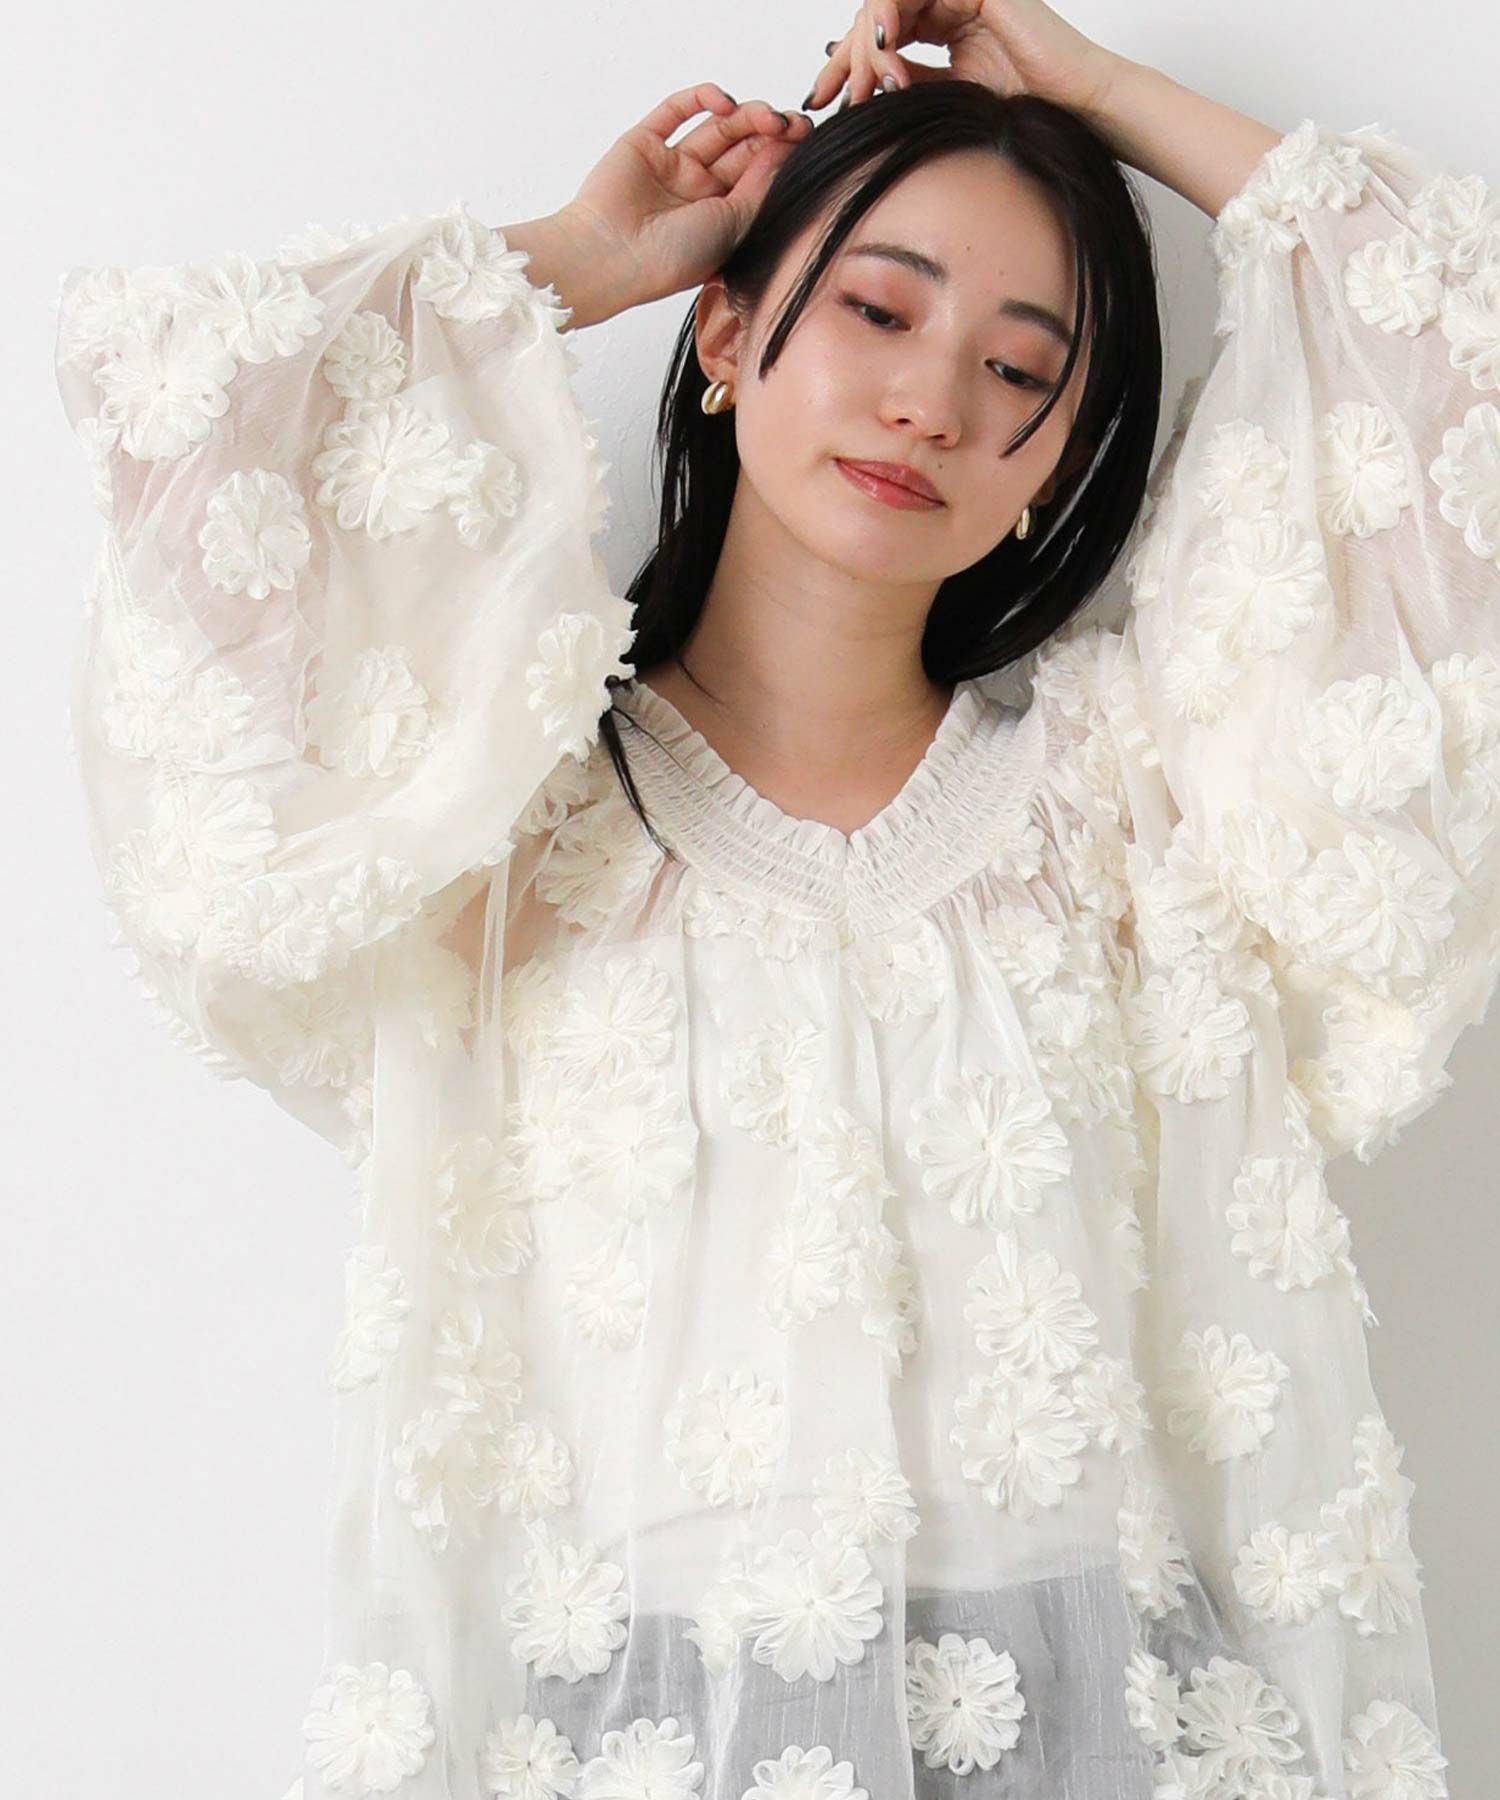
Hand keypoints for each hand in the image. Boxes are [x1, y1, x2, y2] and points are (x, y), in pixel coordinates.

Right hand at [557, 82, 812, 312]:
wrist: (612, 255)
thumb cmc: (671, 257)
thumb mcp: (734, 227)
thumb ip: (760, 188)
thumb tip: (786, 153)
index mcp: (720, 216)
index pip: (758, 174)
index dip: (782, 153)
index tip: (805, 137)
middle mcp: (697, 190)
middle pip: (741, 148)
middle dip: (769, 131)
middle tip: (791, 122)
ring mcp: (671, 166)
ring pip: (715, 128)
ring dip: (744, 115)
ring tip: (764, 115)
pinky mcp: (644, 143)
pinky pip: (676, 111)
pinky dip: (701, 98)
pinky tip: (724, 102)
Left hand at [804, 0, 1123, 122]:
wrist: (1074, 105)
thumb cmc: (1025, 110)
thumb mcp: (946, 101)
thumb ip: (906, 86)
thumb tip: (858, 89)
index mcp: (944, 26)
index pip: (880, 35)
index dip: (844, 64)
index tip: (819, 98)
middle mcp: (948, 2)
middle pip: (875, 16)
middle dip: (847, 58)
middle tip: (835, 97)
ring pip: (885, 4)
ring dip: (866, 44)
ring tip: (867, 85)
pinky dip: (887, 15)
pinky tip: (883, 49)